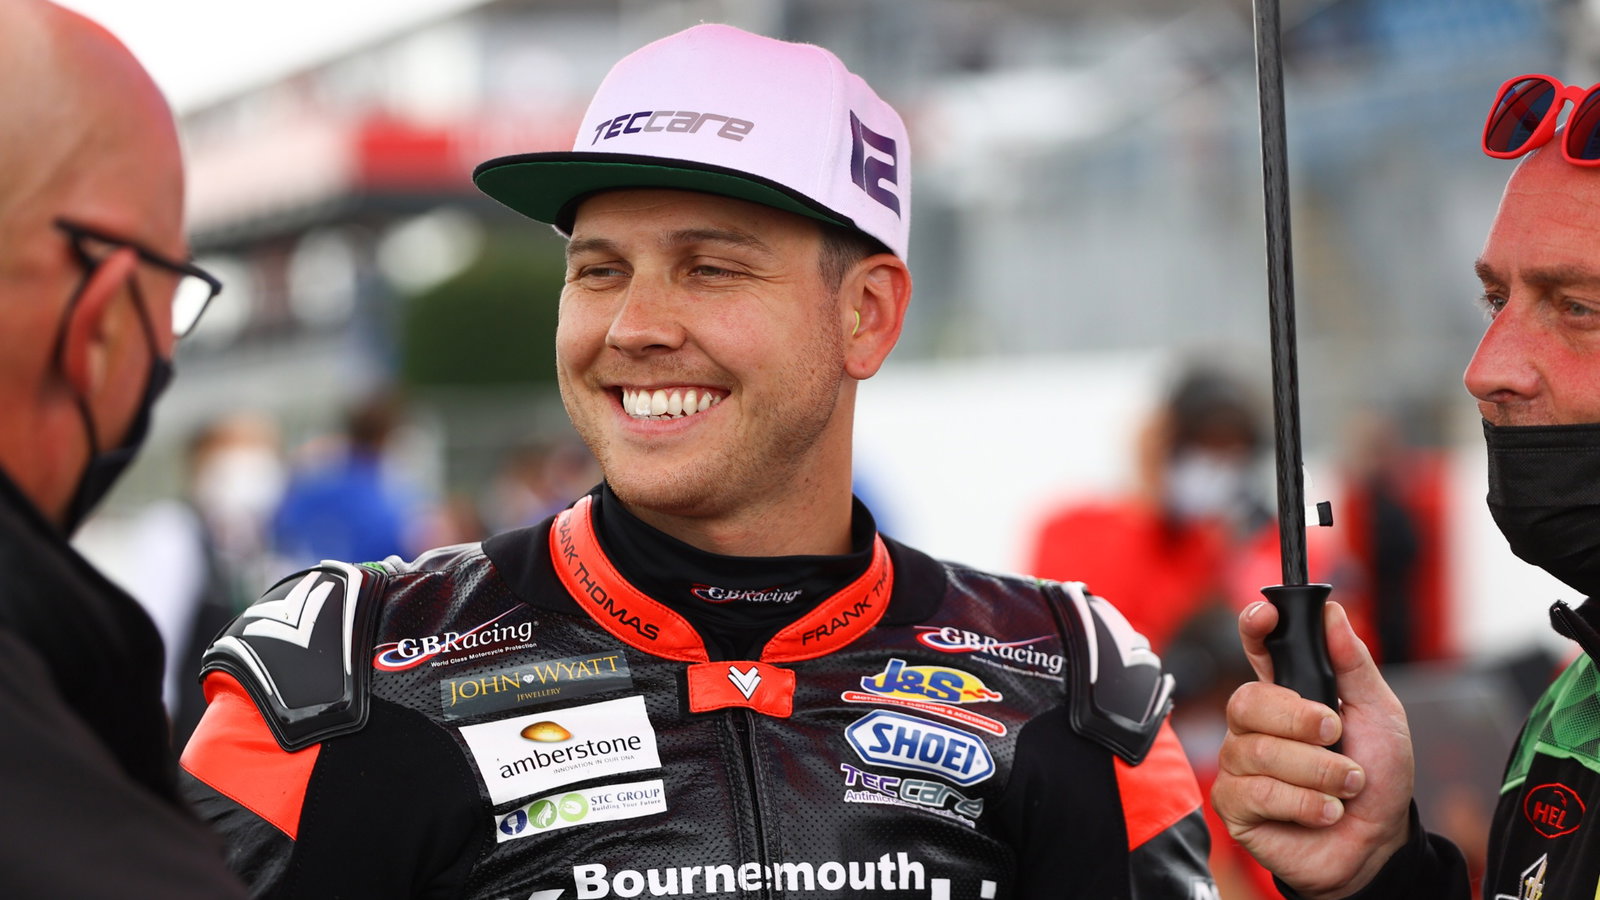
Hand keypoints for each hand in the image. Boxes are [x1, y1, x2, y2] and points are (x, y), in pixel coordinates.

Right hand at [1210, 600, 1413, 898]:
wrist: (1377, 845)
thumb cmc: (1377, 777)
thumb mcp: (1380, 714)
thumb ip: (1353, 663)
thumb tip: (1333, 612)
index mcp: (1287, 694)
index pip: (1257, 649)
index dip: (1254, 629)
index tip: (1267, 616)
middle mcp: (1255, 726)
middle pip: (1247, 701)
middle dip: (1299, 720)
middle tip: (1336, 735)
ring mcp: (1240, 765)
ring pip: (1257, 752)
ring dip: (1316, 771)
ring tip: (1345, 786)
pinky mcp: (1235, 806)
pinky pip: (1256, 792)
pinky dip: (1302, 803)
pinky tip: (1325, 811)